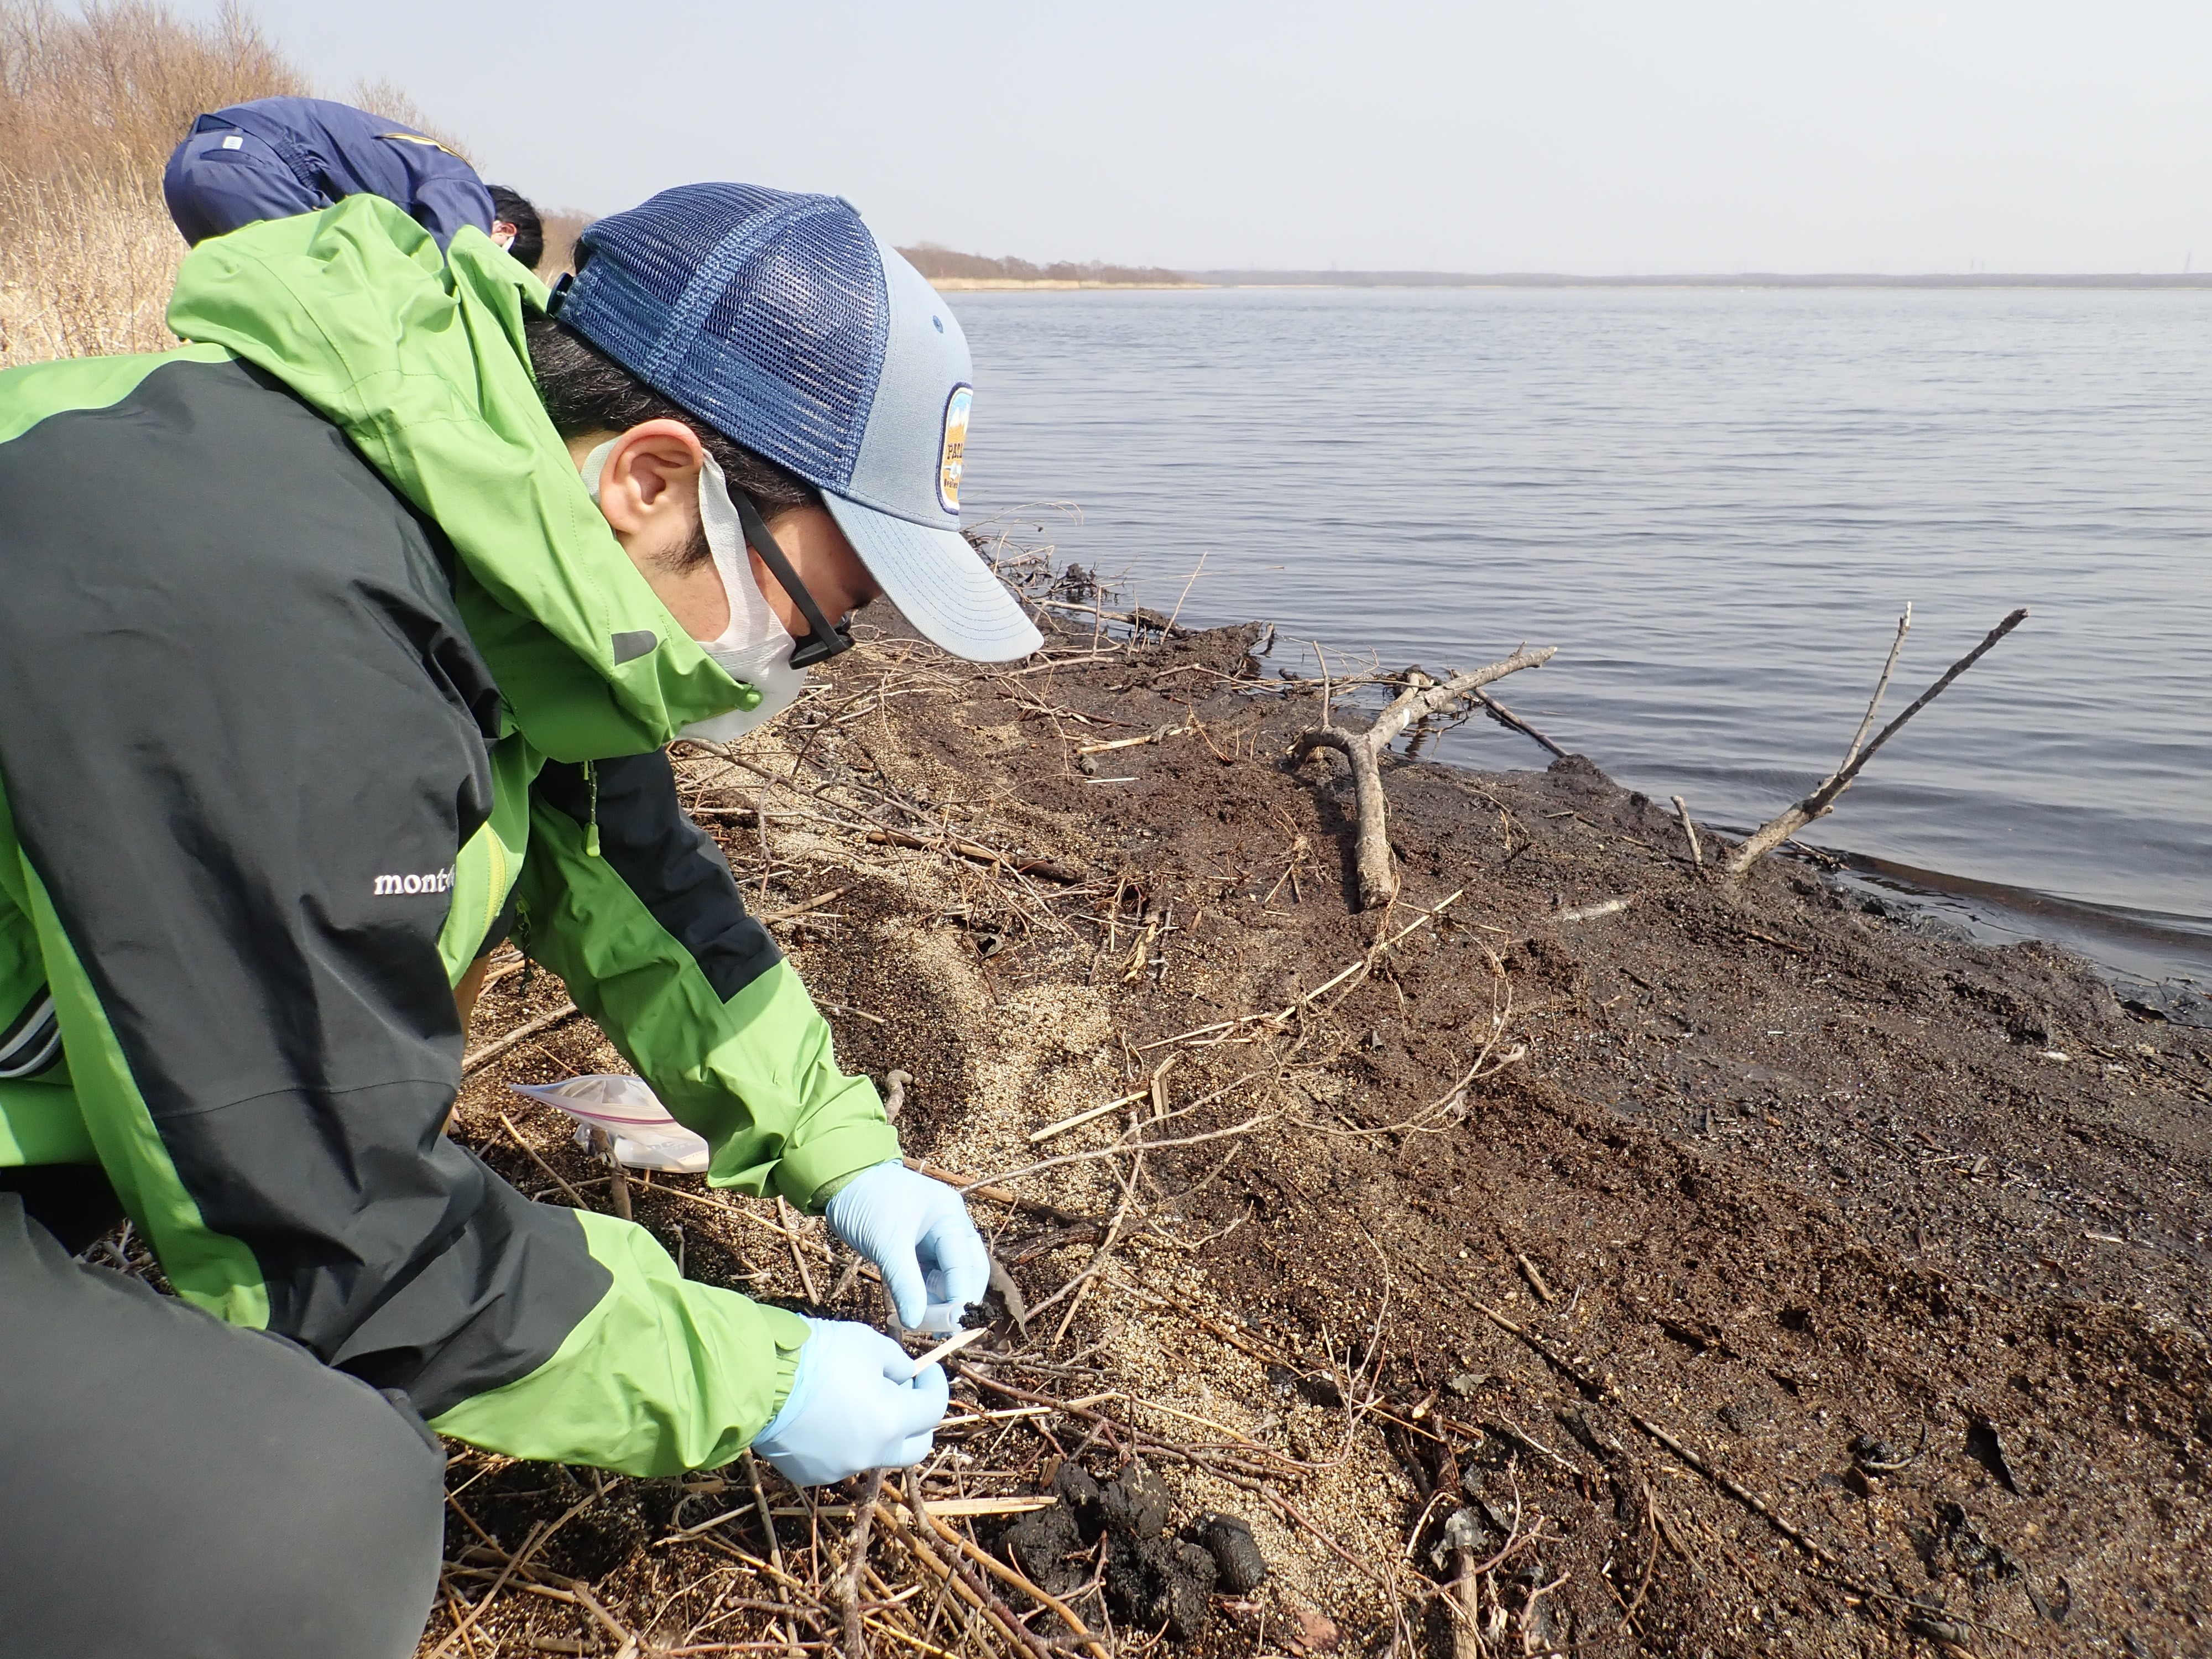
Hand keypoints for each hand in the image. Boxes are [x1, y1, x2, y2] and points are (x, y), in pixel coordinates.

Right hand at [751, 1318, 948, 1486]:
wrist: (758, 1378)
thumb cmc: (817, 1354)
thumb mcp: (869, 1344)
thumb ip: (897, 1363)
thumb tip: (905, 1376)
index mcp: (890, 1421)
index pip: (933, 1410)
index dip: (935, 1386)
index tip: (926, 1371)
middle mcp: (869, 1454)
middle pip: (915, 1447)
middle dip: (917, 1420)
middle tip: (904, 1393)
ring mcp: (839, 1468)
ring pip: (875, 1452)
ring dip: (878, 1428)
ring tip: (855, 1397)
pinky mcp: (811, 1474)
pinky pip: (840, 1458)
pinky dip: (844, 1439)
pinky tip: (825, 1414)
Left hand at [825, 1160, 989, 1329]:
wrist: (842, 1182)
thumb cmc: (867, 1202)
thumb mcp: (887, 1244)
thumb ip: (905, 1284)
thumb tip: (918, 1322)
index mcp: (950, 1216)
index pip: (965, 1264)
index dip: (960, 1297)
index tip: (951, 1326)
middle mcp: (951, 1227)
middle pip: (968, 1272)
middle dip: (956, 1301)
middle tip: (940, 1329)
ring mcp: (936, 1239)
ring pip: (950, 1278)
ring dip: (940, 1302)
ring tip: (923, 1325)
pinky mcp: (920, 1250)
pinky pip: (931, 1278)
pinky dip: (925, 1297)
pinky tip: (913, 1314)